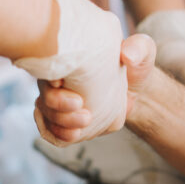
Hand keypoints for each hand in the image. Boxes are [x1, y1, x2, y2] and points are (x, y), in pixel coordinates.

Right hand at [35, 34, 155, 143]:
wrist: (137, 90)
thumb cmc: (136, 65)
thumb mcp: (142, 50)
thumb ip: (138, 48)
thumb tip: (127, 56)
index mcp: (70, 58)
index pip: (47, 66)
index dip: (47, 78)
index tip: (59, 83)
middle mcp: (58, 78)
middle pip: (43, 93)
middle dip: (56, 106)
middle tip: (80, 106)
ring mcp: (59, 100)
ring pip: (45, 114)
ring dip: (59, 123)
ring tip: (83, 124)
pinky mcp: (65, 119)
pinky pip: (49, 130)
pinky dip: (56, 134)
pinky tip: (73, 135)